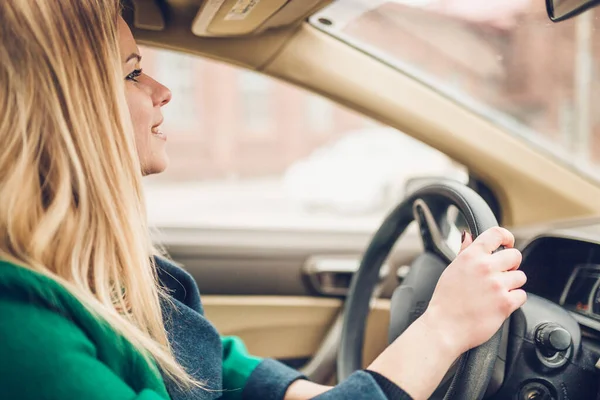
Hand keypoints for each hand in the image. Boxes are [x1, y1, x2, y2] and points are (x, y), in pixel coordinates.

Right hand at [422, 227, 526, 354]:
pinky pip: (522, 295)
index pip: (496, 234)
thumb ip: (464, 252)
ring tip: (496, 293)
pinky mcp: (506, 302)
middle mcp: (485, 267)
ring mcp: (497, 284)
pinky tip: (499, 304)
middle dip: (511, 265)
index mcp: (471, 256)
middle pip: (515, 256)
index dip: (507, 237)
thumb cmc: (445, 301)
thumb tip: (468, 236)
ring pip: (520, 277)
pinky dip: (514, 300)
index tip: (508, 243)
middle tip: (500, 275)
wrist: (444, 327)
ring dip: (512, 284)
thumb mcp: (451, 270)